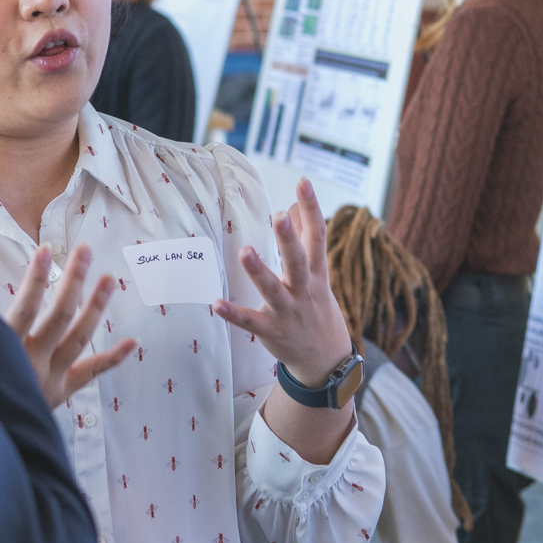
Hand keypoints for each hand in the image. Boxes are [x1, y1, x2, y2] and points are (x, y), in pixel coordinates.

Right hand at [8, 244, 135, 407]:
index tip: (45, 250)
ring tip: (109, 279)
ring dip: (96, 307)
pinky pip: (91, 372)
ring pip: (79, 338)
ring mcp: (50, 379)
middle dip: (74, 280)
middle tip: (86, 250)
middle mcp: (32, 364)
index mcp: (4, 353)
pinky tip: (134, 342)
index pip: (24, 309)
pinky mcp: (61, 392)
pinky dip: (114, 358)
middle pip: (59, 316)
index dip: (35, 279)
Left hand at [212, 178, 353, 387]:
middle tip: (279, 215)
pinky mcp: (272, 332)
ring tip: (245, 251)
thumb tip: (296, 204)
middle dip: (289, 238)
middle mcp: (304, 290)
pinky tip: (216, 303)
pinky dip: (234, 313)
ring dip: (259, 271)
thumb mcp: (319, 274)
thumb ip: (307, 240)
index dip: (311, 208)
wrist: (326, 360)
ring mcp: (288, 312)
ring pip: (273, 290)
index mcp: (316, 273)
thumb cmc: (317, 309)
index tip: (303, 181)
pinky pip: (251, 322)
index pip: (317, 235)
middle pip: (298, 260)